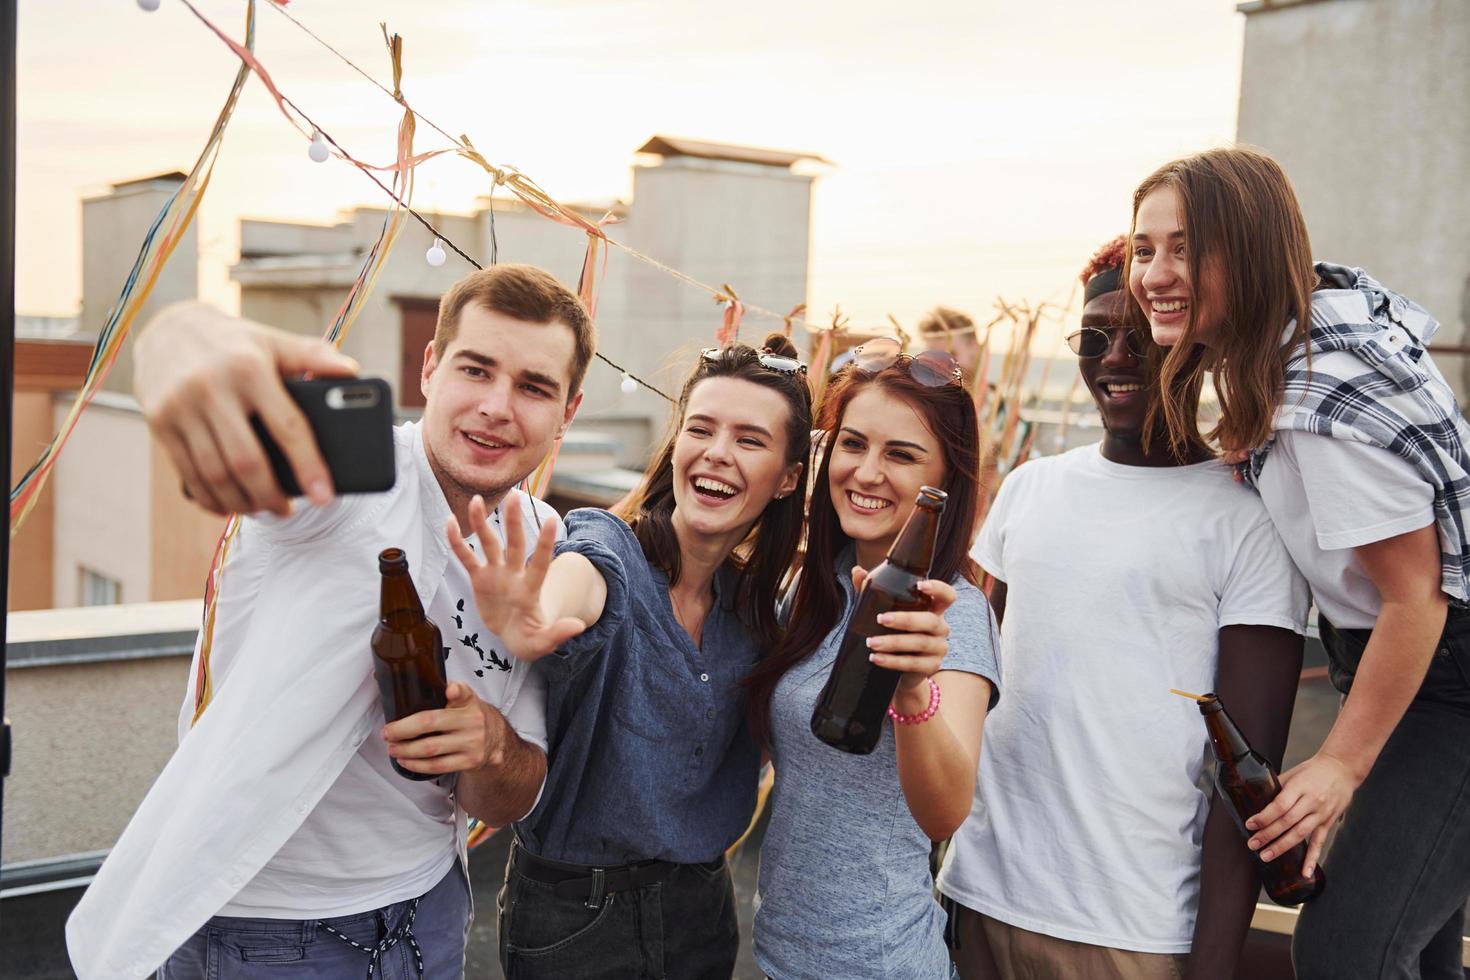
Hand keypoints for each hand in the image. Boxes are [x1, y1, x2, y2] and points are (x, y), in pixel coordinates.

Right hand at [134, 301, 358, 516]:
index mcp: (250, 368)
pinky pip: (187, 472)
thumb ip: (313, 356)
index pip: (288, 427)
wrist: (167, 328)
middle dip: (270, 496)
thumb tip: (352, 371)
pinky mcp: (159, 421)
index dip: (309, 466)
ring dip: (241, 503)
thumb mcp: (274, 341)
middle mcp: (212, 387)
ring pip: (214, 473)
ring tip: (261, 510)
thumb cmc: (236, 344)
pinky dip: (209, 497)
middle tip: (286, 511)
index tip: (324, 497)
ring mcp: (181, 406)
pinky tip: (227, 506)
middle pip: (247, 461)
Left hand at [383, 682, 507, 775]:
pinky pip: (437, 766)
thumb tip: (407, 678)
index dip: (457, 691)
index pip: (464, 693)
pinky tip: (405, 760)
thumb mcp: (465, 699)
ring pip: (431, 749)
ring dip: (405, 750)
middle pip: (431, 724)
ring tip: (392, 748)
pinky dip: (416, 765)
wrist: (496, 740)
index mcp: (469, 702)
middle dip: (403, 730)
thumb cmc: (470, 717)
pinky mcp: (469, 761)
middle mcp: (473, 721)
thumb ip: (444, 690)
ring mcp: (472, 743)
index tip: (450, 690)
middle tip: (387, 732)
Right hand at [446, 494, 587, 660]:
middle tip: (514, 497)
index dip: (544, 544)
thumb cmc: (530, 639)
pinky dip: (457, 542)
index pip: (540, 564)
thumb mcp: (543, 642)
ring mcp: (496, 574)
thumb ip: (557, 634)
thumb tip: (579, 627)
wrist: (514, 636)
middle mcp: (514, 575)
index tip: (552, 521)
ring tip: (476, 500)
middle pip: (515, 545)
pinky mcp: (479, 578)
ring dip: (482, 523)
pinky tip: (450, 522)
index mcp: (531, 590)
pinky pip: (466, 557)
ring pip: (489, 544)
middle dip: (514, 523)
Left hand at [849, 566, 956, 700]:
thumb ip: (871, 591)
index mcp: (934, 609)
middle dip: (905, 619)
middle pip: (930, 621)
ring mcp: (939, 648)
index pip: (947, 595)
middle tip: (880, 619)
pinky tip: (876, 658)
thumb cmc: (894, 632)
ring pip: (920, 643)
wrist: (901, 671)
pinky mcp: (931, 666)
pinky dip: (893, 661)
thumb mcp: (884, 610)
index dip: (938, 588)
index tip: (920, 585)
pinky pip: (914, 663)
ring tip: (871, 642)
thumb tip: (857, 572)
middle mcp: (941, 627)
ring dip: (894, 642)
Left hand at [1245, 752, 1359, 877]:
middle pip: (1287, 822)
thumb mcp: (1293, 773)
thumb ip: (1277, 787)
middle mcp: (1311, 802)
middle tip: (1253, 844)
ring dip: (1282, 846)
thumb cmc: (1313, 770)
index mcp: (1300, 787)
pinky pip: (1319, 843)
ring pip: (1300, 834)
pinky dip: (1312, 858)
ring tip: (1266, 856)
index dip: (1264, 817)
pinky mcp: (1328, 823)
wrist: (1342, 769)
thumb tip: (1256, 799)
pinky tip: (1304, 872)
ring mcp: (1321, 814)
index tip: (1250, 824)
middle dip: (1268, 835)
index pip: (1280, 805)